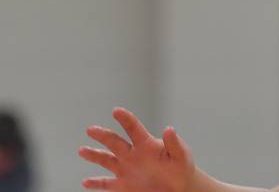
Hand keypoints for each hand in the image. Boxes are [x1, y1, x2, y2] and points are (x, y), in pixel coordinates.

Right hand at [78, 108, 196, 191]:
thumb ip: (174, 143)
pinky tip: (86, 182)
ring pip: (106, 160)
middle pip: (115, 142)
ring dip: (94, 155)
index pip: (133, 128)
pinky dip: (95, 183)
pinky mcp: (123, 185)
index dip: (125, 119)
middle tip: (90, 129)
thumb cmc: (181, 167)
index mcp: (146, 144)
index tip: (116, 110)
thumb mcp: (180, 155)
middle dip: (103, 135)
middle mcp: (133, 154)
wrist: (178, 186)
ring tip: (81, 150)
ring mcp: (126, 169)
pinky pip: (105, 184)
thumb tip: (169, 129)